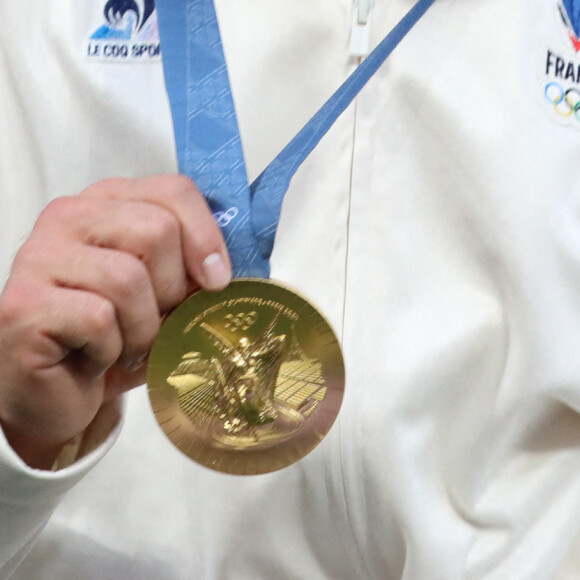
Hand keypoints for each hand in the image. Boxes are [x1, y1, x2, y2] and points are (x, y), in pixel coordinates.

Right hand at [0, 175, 230, 468]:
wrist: (64, 393)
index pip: (173, 190)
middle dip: (172, 290)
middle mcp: (69, 217)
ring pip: (128, 278)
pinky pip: (98, 319)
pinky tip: (96, 358)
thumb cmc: (119, 338)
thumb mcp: (167, 296)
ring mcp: (39, 257)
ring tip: (127, 345)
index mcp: (109, 203)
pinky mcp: (23, 303)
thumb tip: (230, 268)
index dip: (206, 236)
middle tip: (157, 321)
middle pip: (157, 230)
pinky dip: (112, 350)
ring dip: (143, 329)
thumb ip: (194, 270)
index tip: (217, 280)